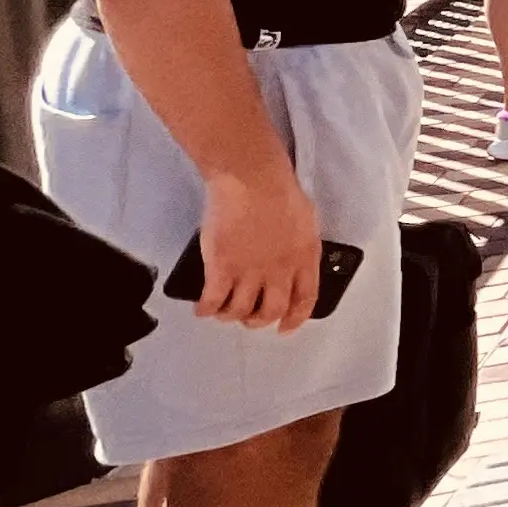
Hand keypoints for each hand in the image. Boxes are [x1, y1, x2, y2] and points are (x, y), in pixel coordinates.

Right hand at [195, 168, 321, 330]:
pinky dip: (206, 309)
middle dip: (259, 320)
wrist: (251, 178)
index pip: (305, 299)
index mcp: (304, 258)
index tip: (285, 328)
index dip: (295, 318)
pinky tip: (201, 308)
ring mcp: (249, 271)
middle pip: (272, 310)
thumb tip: (293, 259)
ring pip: (241, 310)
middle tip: (249, 319)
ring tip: (224, 312)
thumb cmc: (279, 190)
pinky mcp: (221, 267)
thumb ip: (299, 245)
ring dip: (231, 316)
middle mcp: (279, 270)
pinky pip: (213, 301)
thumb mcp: (304, 220)